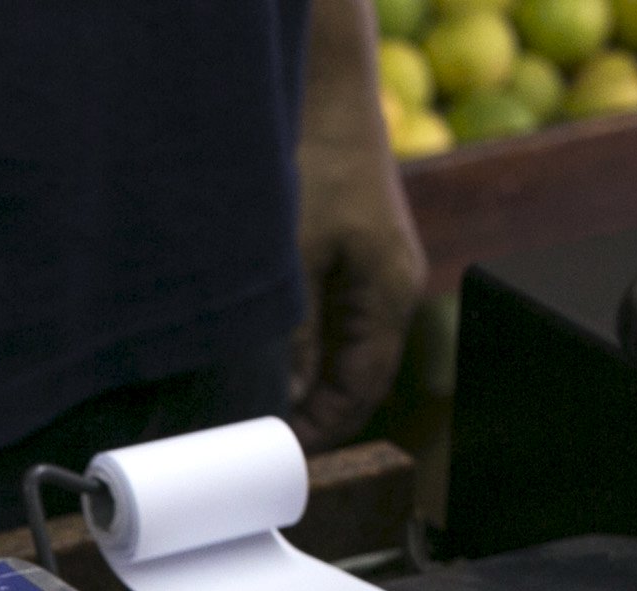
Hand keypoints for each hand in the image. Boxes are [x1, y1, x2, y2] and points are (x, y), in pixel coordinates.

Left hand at [290, 0, 428, 448]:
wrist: (323, 86)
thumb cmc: (314, 162)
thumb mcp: (291, 262)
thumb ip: (288, 336)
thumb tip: (278, 402)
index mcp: (389, 296)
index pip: (360, 392)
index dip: (319, 432)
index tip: (276, 458)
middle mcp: (388, 287)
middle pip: (350, 376)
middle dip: (305, 412)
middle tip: (254, 441)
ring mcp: (369, 269)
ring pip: (334, 347)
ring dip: (295, 377)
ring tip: (248, 405)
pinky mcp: (347, 249)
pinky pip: (325, 316)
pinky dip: (294, 343)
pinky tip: (258, 350)